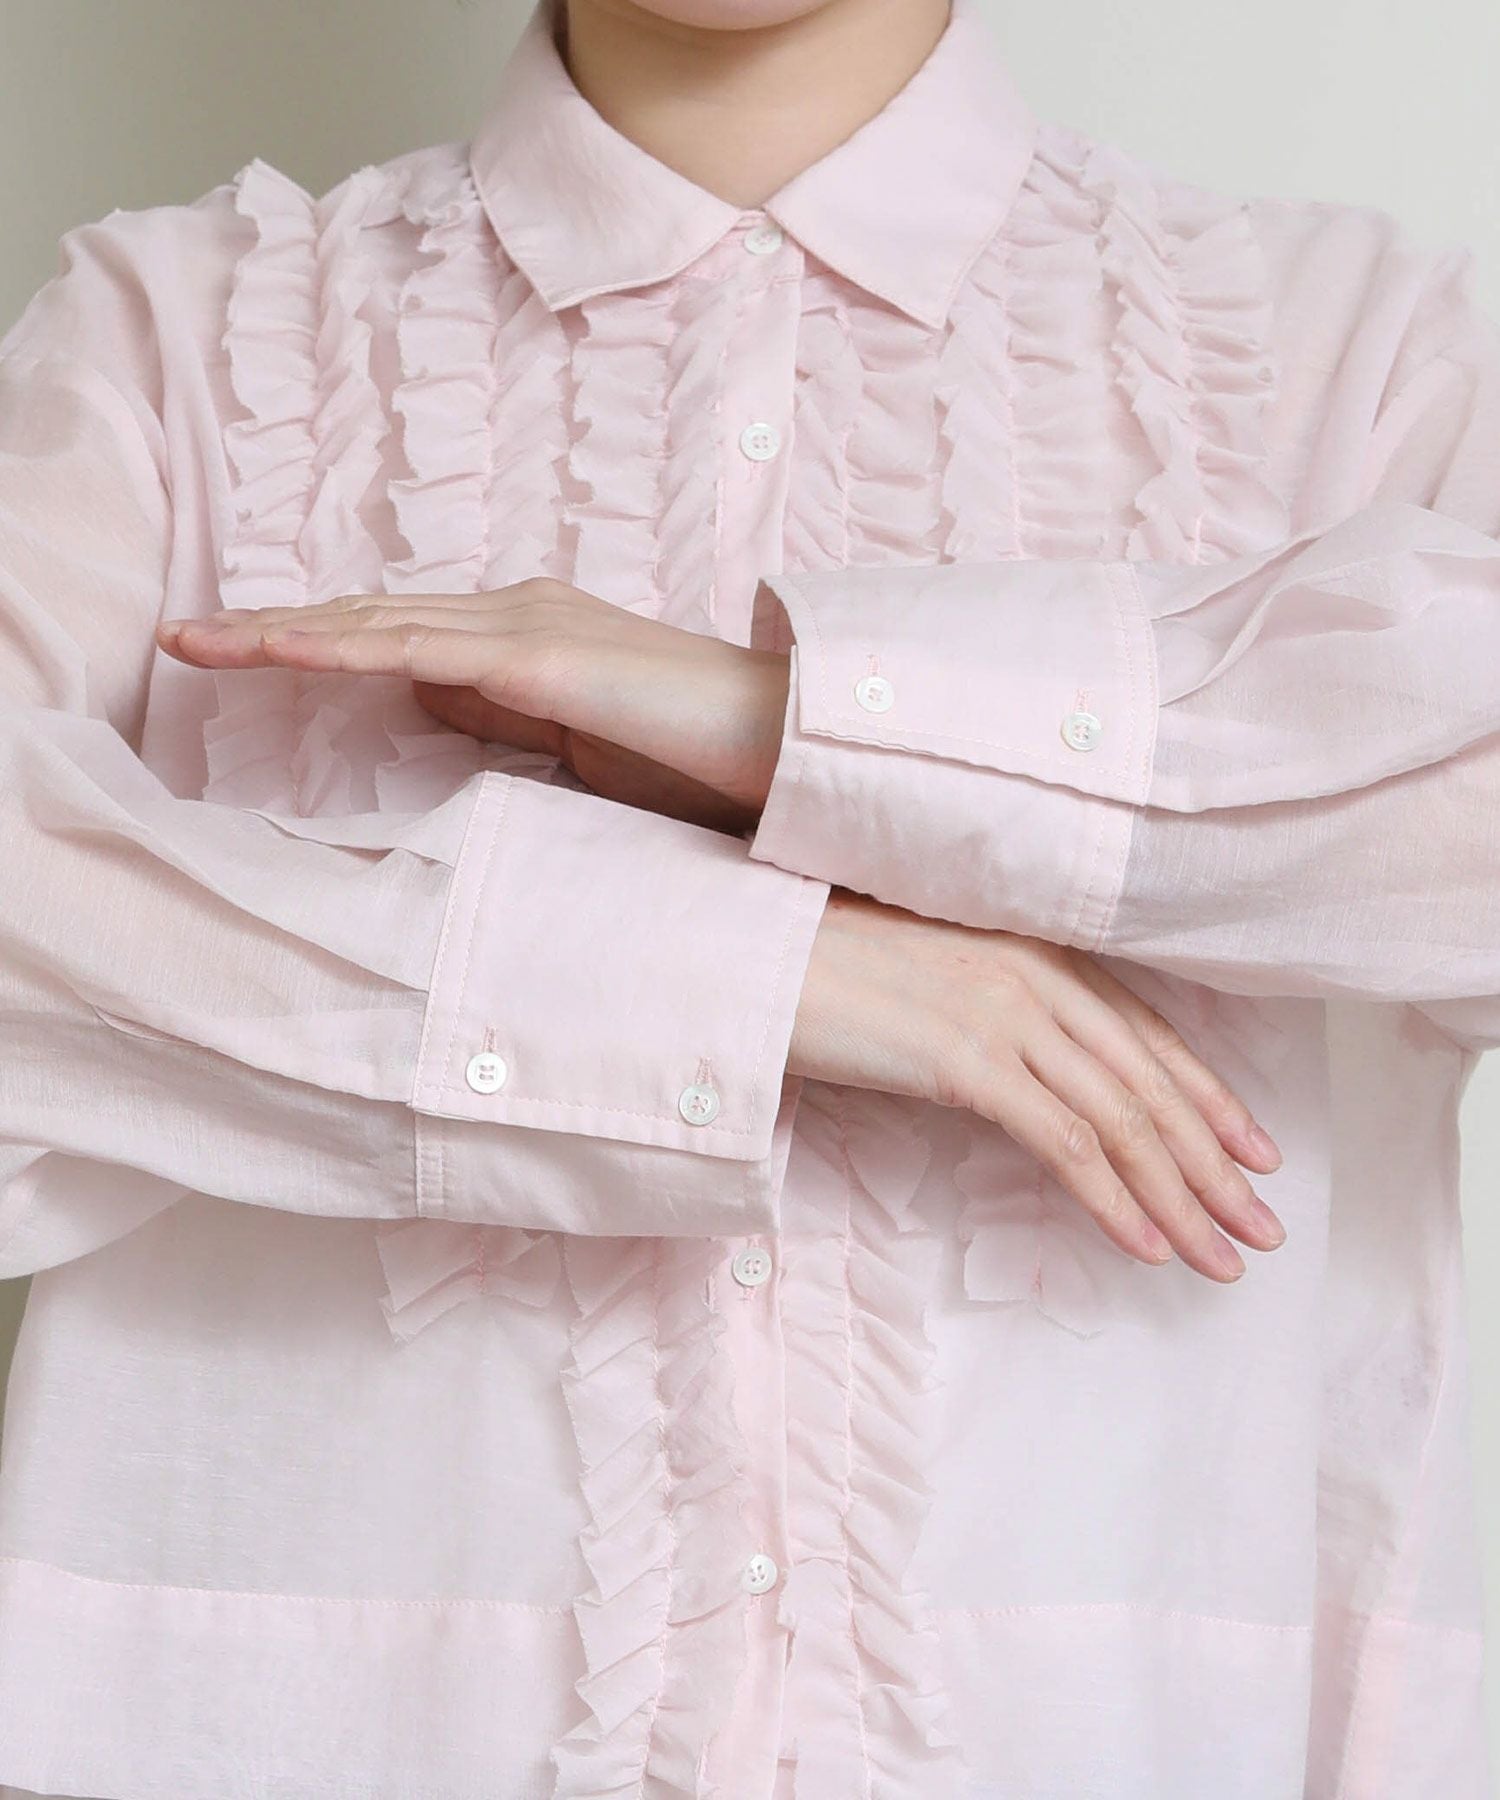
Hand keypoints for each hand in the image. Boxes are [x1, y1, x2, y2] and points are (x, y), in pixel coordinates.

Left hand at [155, 578, 786, 829]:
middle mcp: (513, 610)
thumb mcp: (571, 740)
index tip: (242, 657)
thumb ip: (499, 715)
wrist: (778, 743)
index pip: (396, 633)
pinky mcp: (539, 656)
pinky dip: (341, 646)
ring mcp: (524, 625)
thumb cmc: (690, 755)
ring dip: (281, 631)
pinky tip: (278, 649)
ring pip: (376, 622)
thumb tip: (424, 699)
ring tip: (195, 641)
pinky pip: (417, 649)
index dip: (317, 641)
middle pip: (368, 615)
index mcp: (522, 631)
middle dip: (273, 626)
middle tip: (184, 638)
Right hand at [791, 888, 1287, 1282]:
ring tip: (1222, 1257)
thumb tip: (1043, 1079)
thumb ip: (1003, 1015)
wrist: (760, 961)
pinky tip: (1144, 1245)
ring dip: (1180, 1198)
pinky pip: (1062, 1142)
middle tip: (1262, 1228)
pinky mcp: (966, 1061)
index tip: (1257, 1155)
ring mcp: (1005, 1016)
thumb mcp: (941, 982)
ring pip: (1122, 1120)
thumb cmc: (836, 974)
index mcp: (1040, 953)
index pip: (1150, 1037)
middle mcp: (1038, 977)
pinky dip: (1112, 1199)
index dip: (1211, 1101)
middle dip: (1215, 1165)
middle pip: (1152, 1085)